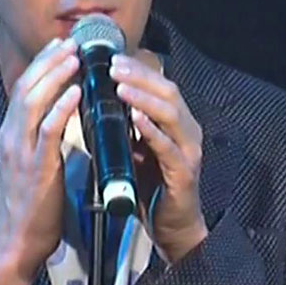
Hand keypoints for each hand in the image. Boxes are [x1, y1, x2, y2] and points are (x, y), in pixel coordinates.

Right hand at [0, 37, 81, 284]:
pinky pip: (48, 131)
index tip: (60, 44)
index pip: (23, 88)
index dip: (41, 63)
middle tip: (71, 41)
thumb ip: (44, 134)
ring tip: (75, 56)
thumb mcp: (35, 160)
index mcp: (11, 133)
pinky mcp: (35, 168)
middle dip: (48, 61)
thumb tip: (66, 108)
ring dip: (55, 76)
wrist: (19, 239)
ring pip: (33, 102)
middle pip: (26, 87)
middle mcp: (11, 136)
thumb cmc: (34, 202)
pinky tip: (77, 92)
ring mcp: (20, 151)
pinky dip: (61, 108)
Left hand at [110, 53, 207, 263]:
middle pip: (167, 92)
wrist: (172, 226)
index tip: (112, 58)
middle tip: (113, 65)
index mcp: (175, 122)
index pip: (159, 85)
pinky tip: (135, 119)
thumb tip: (97, 102)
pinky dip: (151, 131)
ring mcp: (188, 150)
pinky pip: (168, 147)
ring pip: (170, 113)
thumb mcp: (136, 149)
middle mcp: (187, 130)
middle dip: (139, 76)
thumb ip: (126, 126)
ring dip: (144, 97)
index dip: (138, 69)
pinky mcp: (184, 172)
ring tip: (120, 86)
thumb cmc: (152, 186)